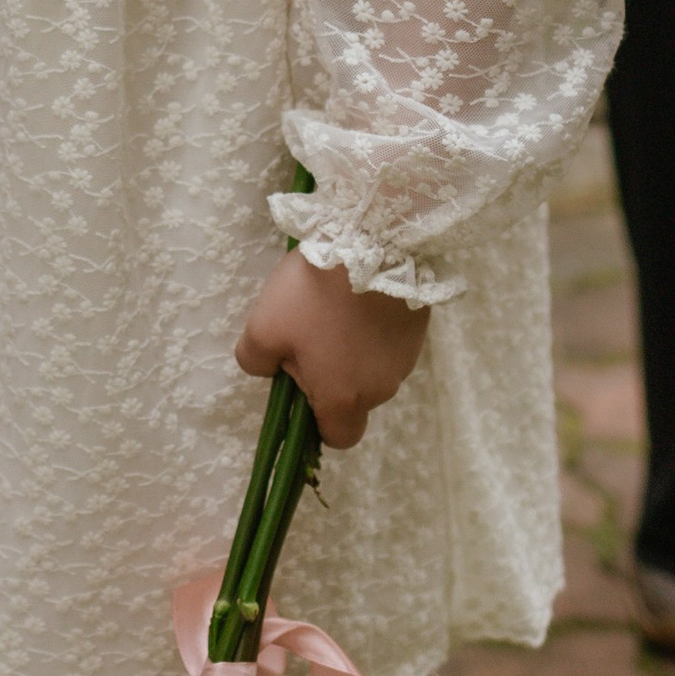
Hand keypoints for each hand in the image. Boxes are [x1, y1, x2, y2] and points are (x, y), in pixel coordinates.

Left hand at [234, 252, 429, 448]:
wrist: (371, 238)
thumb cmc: (314, 293)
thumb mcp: (262, 328)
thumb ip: (256, 361)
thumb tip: (269, 369)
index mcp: (345, 399)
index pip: (337, 436)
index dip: (316, 418)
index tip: (302, 381)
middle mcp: (382, 388)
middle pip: (355, 398)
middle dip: (333, 375)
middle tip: (311, 331)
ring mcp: (406, 357)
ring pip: (373, 368)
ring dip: (354, 348)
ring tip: (335, 305)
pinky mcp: (418, 327)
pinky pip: (389, 341)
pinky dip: (373, 327)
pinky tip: (358, 295)